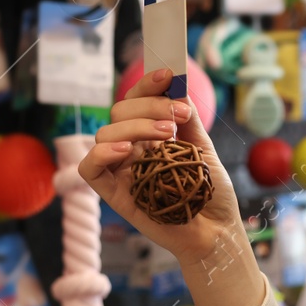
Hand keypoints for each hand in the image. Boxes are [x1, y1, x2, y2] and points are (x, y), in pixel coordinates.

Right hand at [79, 68, 247, 269]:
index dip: (147, 84)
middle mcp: (132, 150)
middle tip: (178, 117)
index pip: (136, 100)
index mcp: (151, 136)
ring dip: (135, 126)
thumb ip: (188, 119)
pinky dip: (102, 153)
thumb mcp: (203, 149)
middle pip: (119, 112)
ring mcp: (121, 171)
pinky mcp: (114, 194)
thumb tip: (177, 84)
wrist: (216, 231)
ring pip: (105, 134)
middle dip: (148, 106)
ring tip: (167, 136)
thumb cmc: (210, 193)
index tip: (167, 75)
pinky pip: (89, 168)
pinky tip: (128, 152)